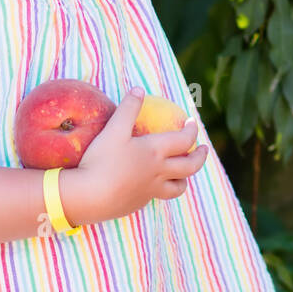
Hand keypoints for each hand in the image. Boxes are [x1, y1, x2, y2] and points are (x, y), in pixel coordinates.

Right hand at [63, 88, 207, 225]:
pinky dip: (163, 187)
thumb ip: (128, 108)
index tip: (192, 123)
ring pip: (179, 186)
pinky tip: (153, 183)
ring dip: (185, 177)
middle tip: (203, 149)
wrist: (89, 197)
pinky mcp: (139, 203)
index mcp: (155, 151)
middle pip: (190, 166)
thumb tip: (139, 89)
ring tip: (184, 172)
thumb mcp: (114, 130)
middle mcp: (159, 172)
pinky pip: (159, 196)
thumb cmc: (102, 161)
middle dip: (200, 156)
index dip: (192, 130)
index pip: (184, 140)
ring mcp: (151, 190)